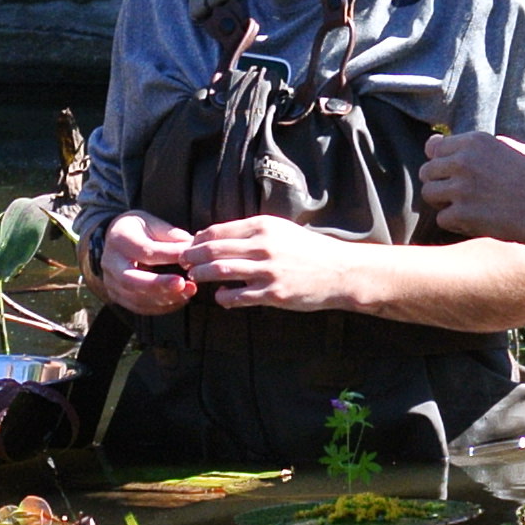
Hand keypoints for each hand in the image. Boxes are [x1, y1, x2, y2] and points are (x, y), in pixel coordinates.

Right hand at [98, 210, 197, 314]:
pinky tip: (179, 299)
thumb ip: (170, 235)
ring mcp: (111, 282)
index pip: (144, 251)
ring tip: (187, 292)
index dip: (168, 256)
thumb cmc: (139, 229)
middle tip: (183, 284)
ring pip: (135, 298)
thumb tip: (191, 247)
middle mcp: (111, 262)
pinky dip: (161, 307)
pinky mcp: (117, 296)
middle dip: (159, 284)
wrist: (115, 238)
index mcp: (119, 239)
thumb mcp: (152, 223)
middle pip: (131, 280)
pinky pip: (138, 307)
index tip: (189, 258)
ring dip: (164, 298)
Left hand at [183, 215, 352, 311]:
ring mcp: (268, 271)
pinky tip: (222, 297)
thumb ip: (251, 232)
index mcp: (263, 226)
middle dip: (191, 257)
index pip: (217, 231)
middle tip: (183, 263)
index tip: (190, 247)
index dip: (197, 240)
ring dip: (202, 275)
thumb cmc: (309, 250)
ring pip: (220, 272)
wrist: (341, 271)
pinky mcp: (273, 293)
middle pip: (213, 250)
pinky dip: (224, 297)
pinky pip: (237, 297)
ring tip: (195, 278)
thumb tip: (216, 237)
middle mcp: (263, 246)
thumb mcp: (281, 230)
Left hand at [419, 132, 524, 247]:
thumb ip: (470, 147)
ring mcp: (461, 187)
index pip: (435, 149)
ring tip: (467, 207)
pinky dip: (456, 222)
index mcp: (474, 141)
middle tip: (460, 194)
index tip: (455, 174)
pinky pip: (443, 218)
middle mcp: (464, 161)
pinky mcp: (462, 213)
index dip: (442, 164)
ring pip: (430, 194)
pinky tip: (475, 221)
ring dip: (445, 202)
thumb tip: (432, 145)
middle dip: (440, 183)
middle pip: (427, 171)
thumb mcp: (505, 149)